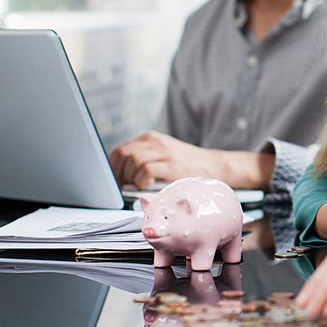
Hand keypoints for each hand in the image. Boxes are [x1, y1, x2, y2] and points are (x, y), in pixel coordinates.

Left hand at [108, 131, 273, 188]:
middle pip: (122, 154)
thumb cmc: (187, 166)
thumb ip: (143, 160)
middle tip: (120, 187)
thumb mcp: (163, 156)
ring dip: (129, 177)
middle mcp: (155, 142)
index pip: (120, 149)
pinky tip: (145, 186)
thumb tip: (119, 177)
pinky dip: (140, 179)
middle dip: (117, 173)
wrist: (215, 166)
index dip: (111, 167)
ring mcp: (164, 152)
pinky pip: (146, 169)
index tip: (110, 181)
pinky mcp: (172, 164)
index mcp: (150, 138)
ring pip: (132, 160)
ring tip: (135, 186)